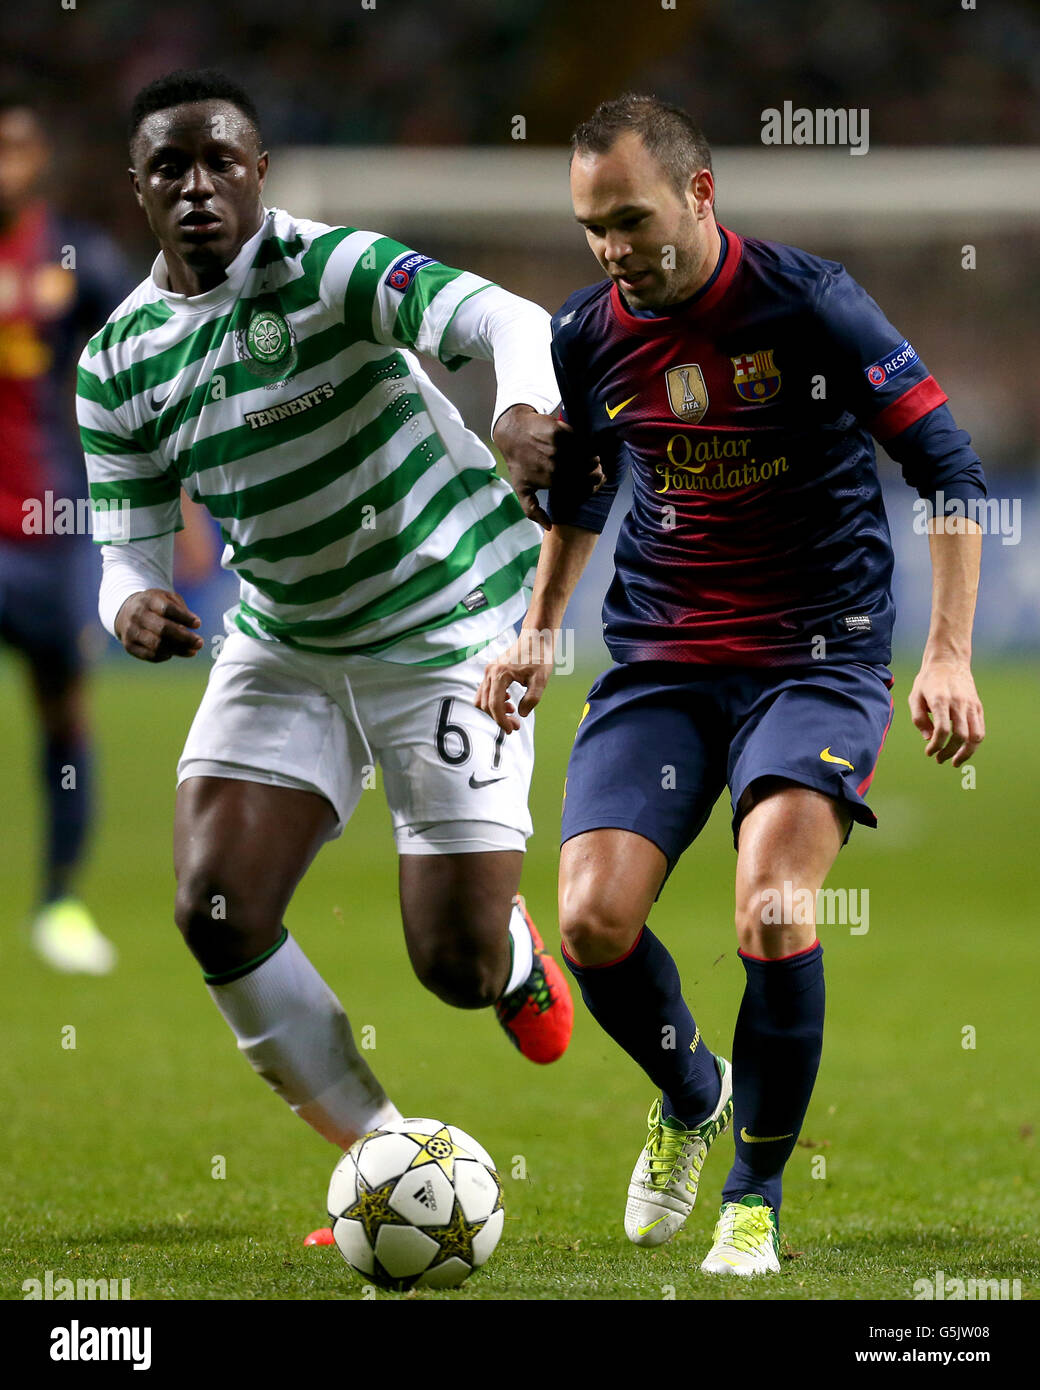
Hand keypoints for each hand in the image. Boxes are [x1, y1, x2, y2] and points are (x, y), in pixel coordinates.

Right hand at [114, 588, 203, 662]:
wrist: (127, 612)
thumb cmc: (155, 606)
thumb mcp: (167, 598)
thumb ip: (181, 609)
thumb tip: (195, 625)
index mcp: (148, 600)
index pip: (168, 609)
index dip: (184, 617)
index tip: (198, 624)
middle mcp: (137, 615)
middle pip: (163, 629)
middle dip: (185, 638)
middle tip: (200, 643)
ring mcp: (131, 631)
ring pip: (157, 645)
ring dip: (178, 650)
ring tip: (192, 651)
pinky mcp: (129, 645)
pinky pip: (150, 655)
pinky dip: (164, 656)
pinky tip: (173, 653)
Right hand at [474, 631, 555, 732]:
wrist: (536, 637)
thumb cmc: (540, 656)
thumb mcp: (541, 679)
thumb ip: (532, 698)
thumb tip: (521, 714)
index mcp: (501, 674)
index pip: (495, 705)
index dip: (501, 721)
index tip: (512, 729)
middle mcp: (490, 672)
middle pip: (485, 704)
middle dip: (498, 718)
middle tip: (515, 725)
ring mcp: (489, 671)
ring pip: (482, 699)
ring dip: (494, 710)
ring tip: (511, 712)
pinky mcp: (491, 671)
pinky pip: (485, 691)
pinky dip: (492, 701)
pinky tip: (508, 701)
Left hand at [492, 404, 602, 530]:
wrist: (512, 434)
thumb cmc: (518, 464)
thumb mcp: (522, 490)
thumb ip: (533, 511)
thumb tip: (549, 528)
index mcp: (552, 481)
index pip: (583, 485)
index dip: (591, 483)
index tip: (592, 480)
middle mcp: (557, 465)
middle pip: (590, 469)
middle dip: (594, 469)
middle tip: (593, 466)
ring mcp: (559, 447)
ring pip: (588, 453)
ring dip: (592, 456)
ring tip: (588, 456)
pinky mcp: (560, 431)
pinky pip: (581, 439)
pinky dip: (585, 442)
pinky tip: (580, 444)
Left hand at [908, 656, 984, 766]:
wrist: (949, 661)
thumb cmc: (927, 681)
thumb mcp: (915, 697)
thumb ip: (919, 719)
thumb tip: (928, 739)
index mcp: (940, 700)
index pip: (943, 730)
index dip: (936, 745)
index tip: (929, 752)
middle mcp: (959, 703)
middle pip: (960, 736)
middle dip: (950, 752)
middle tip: (939, 759)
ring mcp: (971, 705)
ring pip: (976, 736)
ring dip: (966, 753)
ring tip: (955, 761)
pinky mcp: (978, 706)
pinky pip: (980, 730)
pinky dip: (973, 744)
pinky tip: (963, 750)